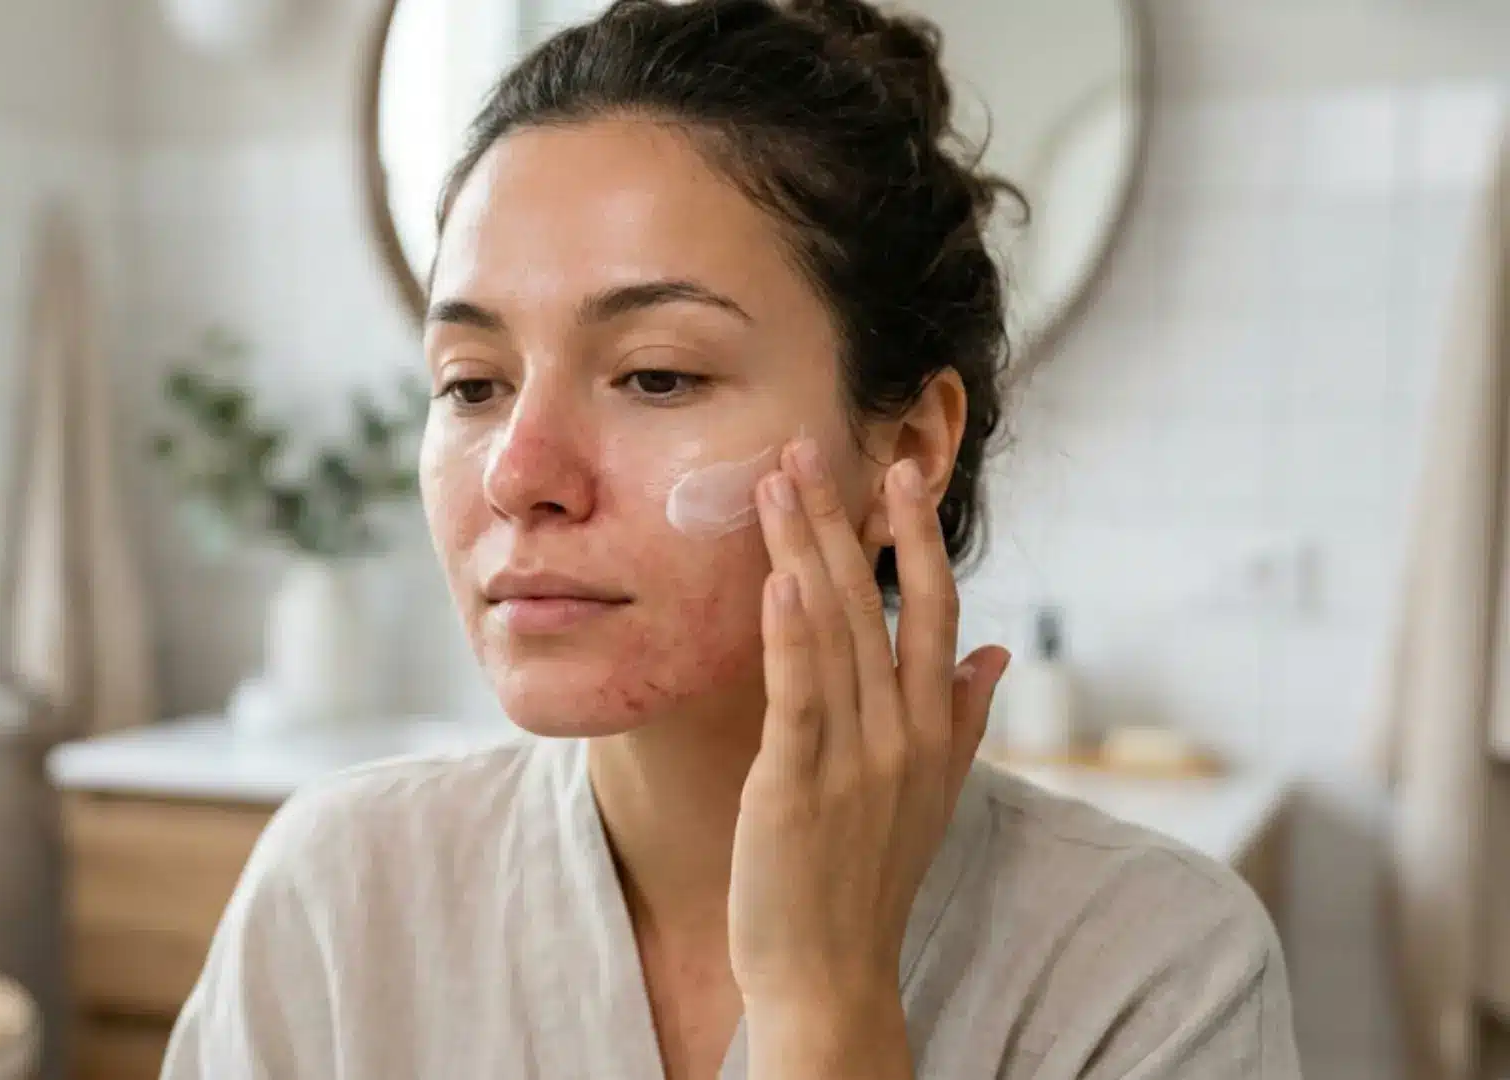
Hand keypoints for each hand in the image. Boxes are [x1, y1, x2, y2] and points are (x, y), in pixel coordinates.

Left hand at [729, 438, 1009, 1066]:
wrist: (831, 972)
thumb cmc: (869, 880)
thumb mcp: (933, 795)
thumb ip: (964, 718)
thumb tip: (999, 653)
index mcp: (934, 730)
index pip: (934, 613)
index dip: (916, 540)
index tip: (901, 473)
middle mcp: (903, 735)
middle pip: (878, 606)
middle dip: (847, 522)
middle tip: (817, 447)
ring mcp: (854, 759)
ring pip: (835, 634)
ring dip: (804, 552)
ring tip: (775, 483)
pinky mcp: (798, 784)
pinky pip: (800, 696)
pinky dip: (791, 635)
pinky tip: (777, 579)